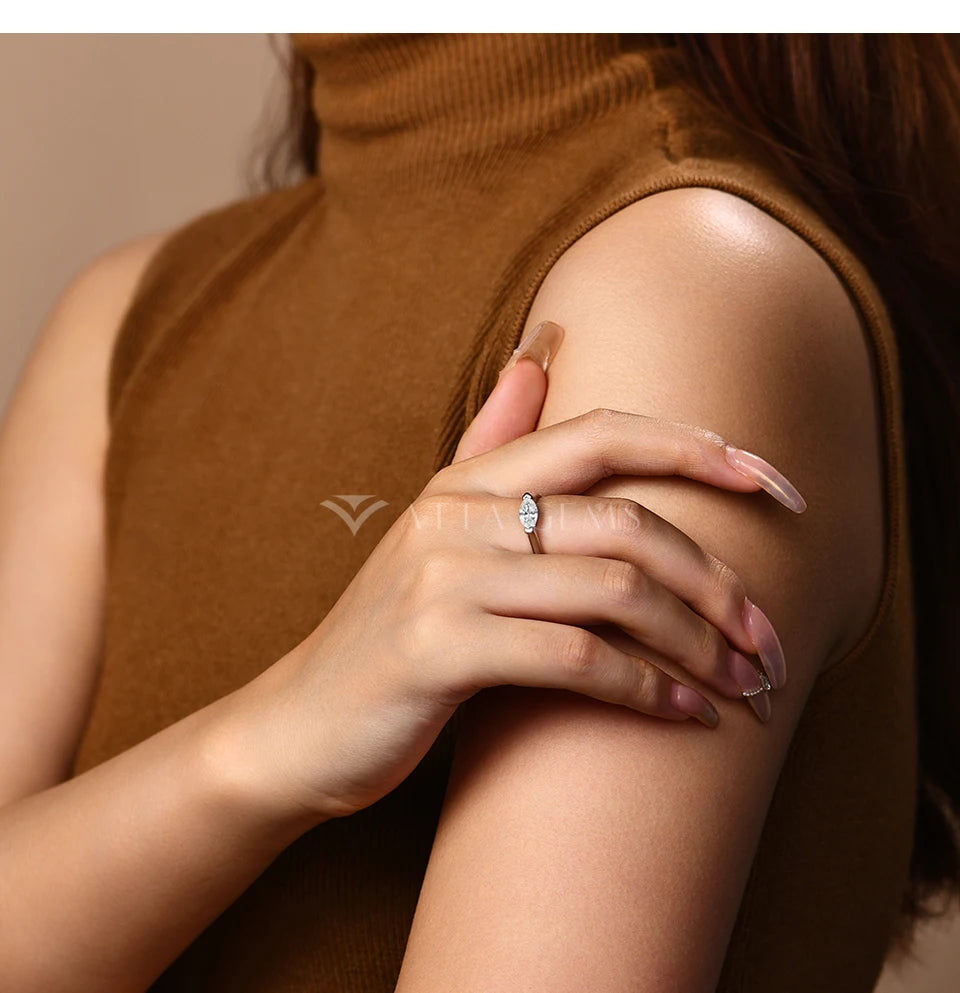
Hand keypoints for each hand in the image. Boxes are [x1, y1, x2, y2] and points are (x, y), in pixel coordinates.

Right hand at [235, 321, 805, 821]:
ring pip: (613, 588)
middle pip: (626, 519)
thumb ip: (494, 442)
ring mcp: (443, 578)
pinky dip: (646, 687)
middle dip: (717, 578)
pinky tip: (686, 713)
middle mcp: (456, 515)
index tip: (776, 484)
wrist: (300, 724)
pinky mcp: (439, 650)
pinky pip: (574, 658)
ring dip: (698, 642)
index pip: (603, 433)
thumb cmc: (392, 634)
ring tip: (744, 681)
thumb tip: (541, 350)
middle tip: (769, 635)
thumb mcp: (437, 528)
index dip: (698, 449)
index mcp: (467, 481)